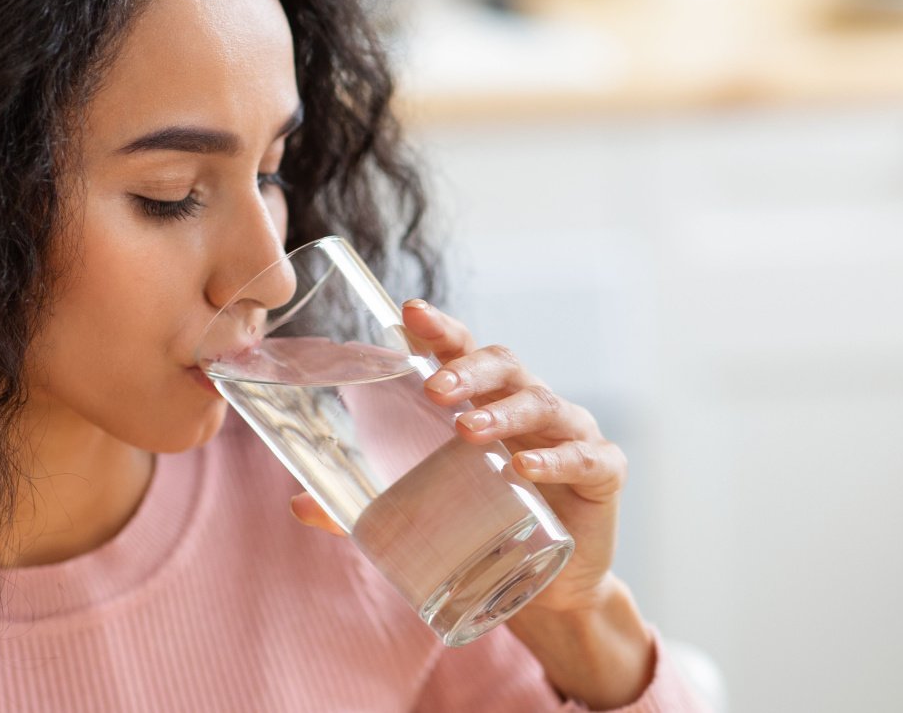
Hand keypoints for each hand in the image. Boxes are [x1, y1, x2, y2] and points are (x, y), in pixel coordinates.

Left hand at [289, 298, 626, 615]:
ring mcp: (570, 433)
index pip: (462, 351)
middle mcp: (529, 405)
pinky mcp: (604, 471)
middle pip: (505, 365)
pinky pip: (586, 456)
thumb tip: (298, 504)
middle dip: (467, 369)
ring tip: (469, 430)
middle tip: (433, 388)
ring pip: (542, 403)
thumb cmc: (486, 526)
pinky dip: (558, 459)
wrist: (550, 590)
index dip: (440, 329)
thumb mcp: (426, 511)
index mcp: (486, 401)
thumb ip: (364, 507)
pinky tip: (528, 470)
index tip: (409, 312)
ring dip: (504, 413)